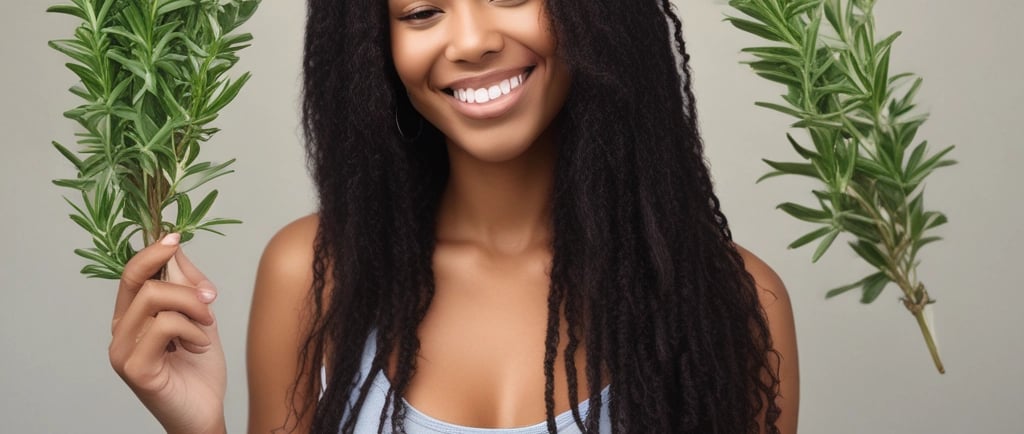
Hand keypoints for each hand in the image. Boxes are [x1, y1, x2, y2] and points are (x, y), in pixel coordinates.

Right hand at [109, 234, 226, 433]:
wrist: (206, 412)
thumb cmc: (199, 370)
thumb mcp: (199, 318)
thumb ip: (186, 285)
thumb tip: (175, 246)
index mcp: (131, 317)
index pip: (132, 273)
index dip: (152, 251)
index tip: (175, 236)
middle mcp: (120, 331)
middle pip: (144, 281)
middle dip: (187, 286)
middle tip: (210, 303)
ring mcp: (122, 351)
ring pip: (155, 298)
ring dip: (193, 308)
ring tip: (206, 329)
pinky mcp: (134, 368)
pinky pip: (164, 326)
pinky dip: (192, 331)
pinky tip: (199, 348)